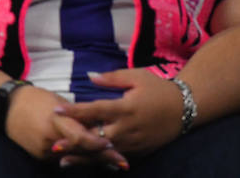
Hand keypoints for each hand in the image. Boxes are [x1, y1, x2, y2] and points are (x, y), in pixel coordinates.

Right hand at [4, 85, 124, 166]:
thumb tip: (99, 122)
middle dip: (103, 157)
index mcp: (55, 119)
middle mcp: (50, 137)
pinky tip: (88, 160)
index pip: (79, 136)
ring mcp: (44, 149)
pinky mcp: (39, 156)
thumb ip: (77, 115)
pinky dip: (75, 157)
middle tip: (123, 162)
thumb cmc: (34, 98)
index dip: (97, 142)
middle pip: (81, 150)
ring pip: (73, 156)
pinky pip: (61, 158)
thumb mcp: (58, 102)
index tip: (113, 145)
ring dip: (92, 159)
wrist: (4, 106)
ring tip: (113, 163)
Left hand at [59, 68, 183, 156]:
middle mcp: (128, 127)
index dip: (75, 111)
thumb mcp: (136, 77)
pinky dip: (101, 161)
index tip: (56, 111)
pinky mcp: (141, 150)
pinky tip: (87, 163)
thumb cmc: (158, 89)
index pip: (95, 110)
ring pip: (105, 151)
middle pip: (96, 136)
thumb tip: (89, 76)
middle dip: (75, 141)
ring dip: (84, 156)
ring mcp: (135, 142)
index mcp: (125, 107)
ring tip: (62, 160)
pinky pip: (118, 157)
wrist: (187, 109)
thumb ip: (111, 78)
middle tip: (53, 145)